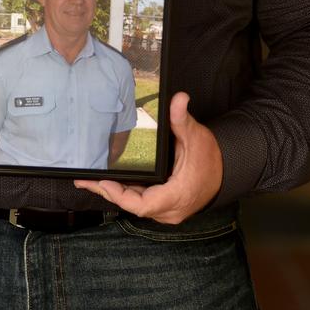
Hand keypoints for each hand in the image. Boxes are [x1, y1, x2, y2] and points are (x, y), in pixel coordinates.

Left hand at [74, 92, 222, 224]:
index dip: (119, 195)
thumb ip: (182, 119)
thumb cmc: (209, 156)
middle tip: (84, 180)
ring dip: (114, 193)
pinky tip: (109, 183)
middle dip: (109, 192)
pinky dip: (125, 193)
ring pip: (135, 205)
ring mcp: (167, 210)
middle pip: (133, 205)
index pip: (141, 205)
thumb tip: (178, 99)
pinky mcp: (165, 206)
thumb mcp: (195, 136)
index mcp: (176, 195)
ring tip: (90, 181)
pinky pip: (141, 202)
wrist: (225, 169)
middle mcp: (170, 209)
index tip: (102, 183)